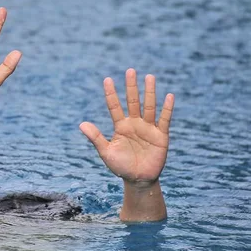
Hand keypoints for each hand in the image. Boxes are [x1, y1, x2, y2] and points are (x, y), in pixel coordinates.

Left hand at [80, 69, 174, 186]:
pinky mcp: (161, 136)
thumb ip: (96, 138)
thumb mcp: (106, 152)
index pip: (115, 107)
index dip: (111, 94)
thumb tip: (81, 124)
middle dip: (131, 87)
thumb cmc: (121, 166)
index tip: (107, 79)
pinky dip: (167, 109)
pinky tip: (169, 96)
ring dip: (149, 92)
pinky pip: (164, 119)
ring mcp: (148, 128)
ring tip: (149, 77)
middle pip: (133, 101)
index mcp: (121, 126)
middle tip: (130, 71)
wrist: (138, 180)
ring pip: (149, 106)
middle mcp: (135, 124)